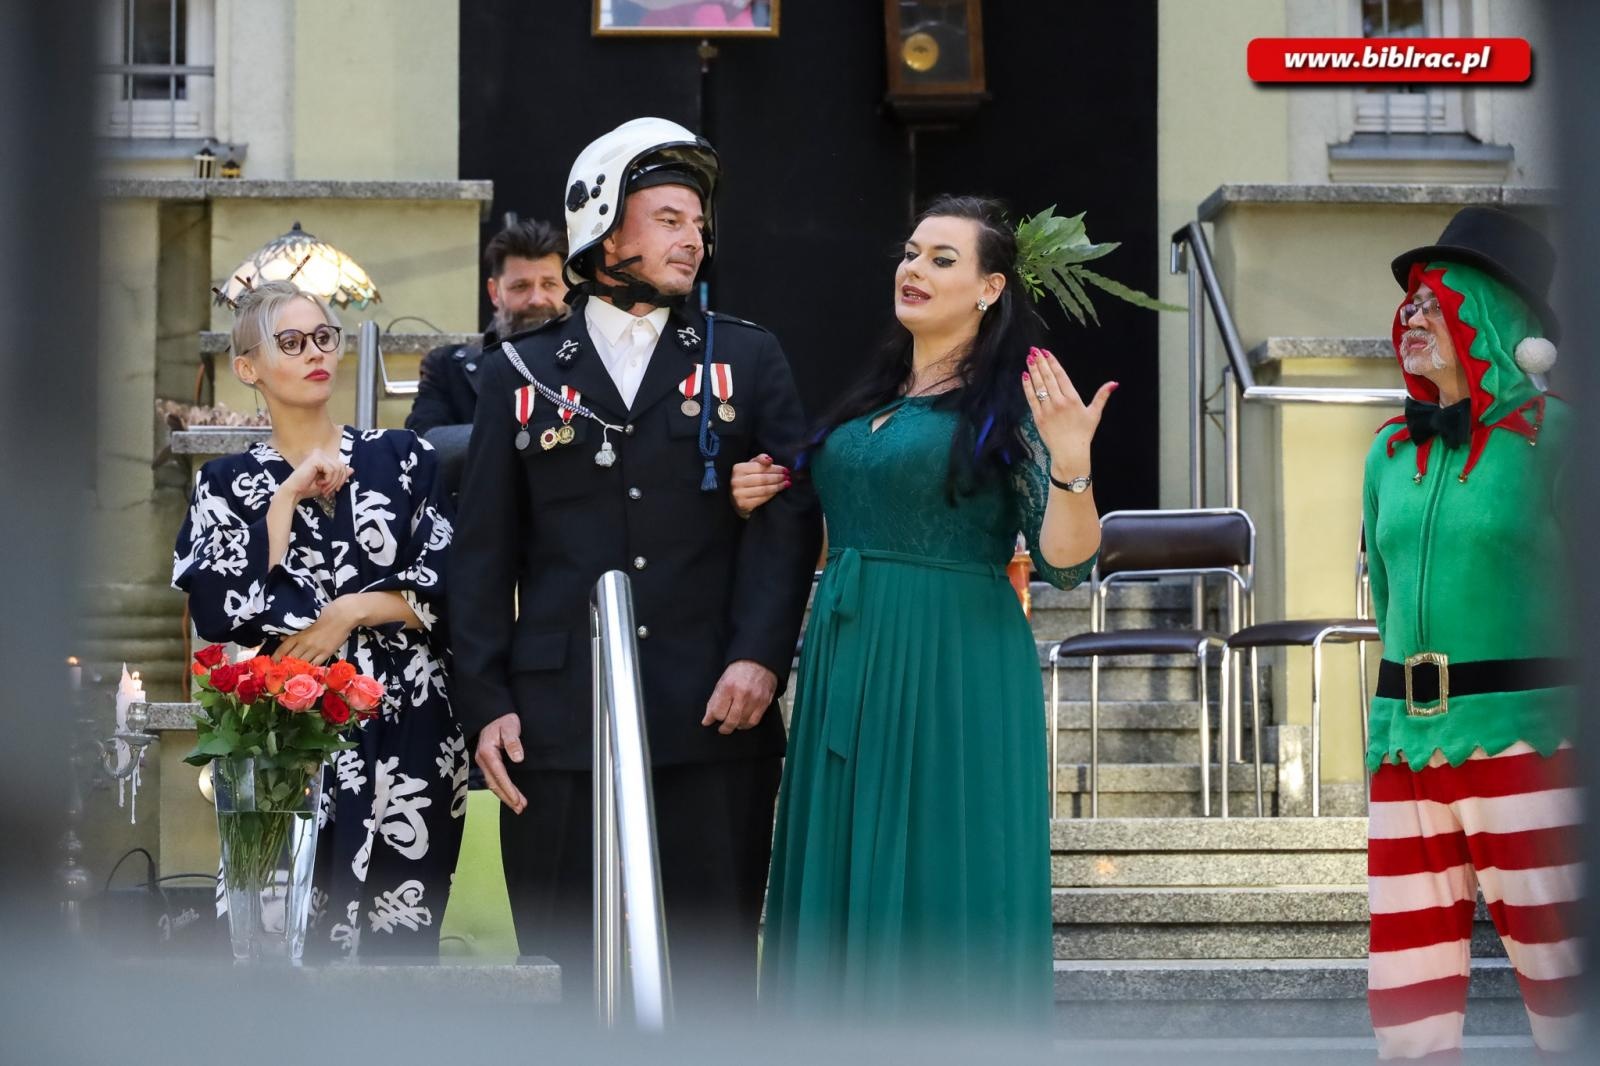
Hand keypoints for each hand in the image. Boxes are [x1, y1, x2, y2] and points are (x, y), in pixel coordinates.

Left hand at [274, 596, 358, 665]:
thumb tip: (282, 638)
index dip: (276, 658)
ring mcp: (316, 649)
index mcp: (298, 634)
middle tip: (280, 673)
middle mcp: (305, 643)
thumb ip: (294, 631)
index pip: (282, 649)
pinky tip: (306, 672)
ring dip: (296, 670)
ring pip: (302, 664)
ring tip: (291, 675)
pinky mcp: (326, 653)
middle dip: (285, 667)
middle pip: (291, 659)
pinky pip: (315, 665)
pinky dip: (310, 669)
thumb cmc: (325, 614)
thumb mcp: (307, 621)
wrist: (343, 615)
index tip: (272, 664)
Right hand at [277, 448, 351, 507]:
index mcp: (323, 458)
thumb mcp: (329, 482)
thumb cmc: (308, 488)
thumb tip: (352, 469)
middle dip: (338, 481)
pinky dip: (328, 480)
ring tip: (323, 488)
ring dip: (332, 482)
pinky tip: (319, 483)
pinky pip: (332, 470)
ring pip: (338, 469)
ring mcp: (318, 454)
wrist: (295, 492)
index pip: (342, 465)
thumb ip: (339, 475)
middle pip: (342, 466)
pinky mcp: (316, 458)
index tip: (335, 490)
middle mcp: (320, 453)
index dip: (341, 479)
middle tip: (328, 491)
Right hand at [475, 713, 526, 813]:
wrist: (493, 714)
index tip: (518, 800)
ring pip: (493, 783)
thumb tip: (518, 758)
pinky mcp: (487, 762)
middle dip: (507, 797)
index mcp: (487, 752)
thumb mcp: (510, 726)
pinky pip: (493, 779)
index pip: (499, 775)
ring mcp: (483, 762)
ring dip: (504, 796)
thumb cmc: (503, 719)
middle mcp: (482, 760)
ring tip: (517, 806)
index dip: (508, 789)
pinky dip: (501, 789)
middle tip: (520, 808)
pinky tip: (509, 795)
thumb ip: (513, 742)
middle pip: (494, 783)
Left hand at [702, 660, 777, 733]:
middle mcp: (742, 694)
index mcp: (728, 686)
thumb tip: (707, 719)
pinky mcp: (764, 702)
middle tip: (722, 728)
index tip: (710, 721)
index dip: (712, 718)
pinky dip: (746, 725)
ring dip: (735, 726)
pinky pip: (754, 721)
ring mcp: (754, 699)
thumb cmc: (738, 671)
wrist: (758, 662)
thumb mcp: (722, 681)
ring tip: (732, 723)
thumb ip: (714, 701)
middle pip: (730, 720)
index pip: (717, 711)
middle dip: (724, 728)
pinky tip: (742, 723)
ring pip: (742, 723)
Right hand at [730, 453, 789, 517]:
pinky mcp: (743, 504)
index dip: (775, 468)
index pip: (760, 467)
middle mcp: (736, 481)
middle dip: (778, 477)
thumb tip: (769, 460)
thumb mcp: (751, 466)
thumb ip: (760, 459)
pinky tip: (778, 491)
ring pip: (764, 489)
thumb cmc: (747, 480)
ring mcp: (739, 494)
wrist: (737, 499)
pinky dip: (772, 494)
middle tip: (788, 477)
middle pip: (763, 478)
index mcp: (738, 468)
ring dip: (778, 486)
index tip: (785, 469)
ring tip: (786, 484)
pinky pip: (762, 499)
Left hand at [1021, 347, 1115, 472]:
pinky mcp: (1038, 417)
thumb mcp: (1095, 413)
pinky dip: (1027, 387)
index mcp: (1073, 399)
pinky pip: (1031, 398)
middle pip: (1048, 378)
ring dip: (1033, 371)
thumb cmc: (1083, 433)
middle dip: (1041, 362)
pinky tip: (1025, 376)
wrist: (1070, 452)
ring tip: (1029, 358)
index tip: (1046, 352)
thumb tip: (1114, 383)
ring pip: (1038, 386)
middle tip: (1034, 350)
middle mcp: (1059, 402)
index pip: (1061, 376)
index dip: (1053, 363)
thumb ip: (1102, 396)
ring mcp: (1047, 409)